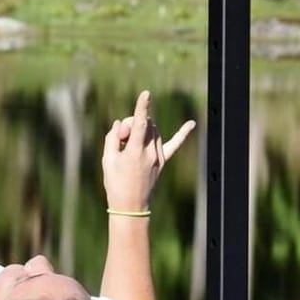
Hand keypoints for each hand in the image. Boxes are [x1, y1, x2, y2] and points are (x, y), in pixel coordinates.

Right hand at [101, 90, 194, 211]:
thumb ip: (112, 138)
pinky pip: (174, 144)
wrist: (130, 206)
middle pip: (144, 125)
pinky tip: (192, 123)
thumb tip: (119, 124)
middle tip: (120, 138)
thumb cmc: (115, 183)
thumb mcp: (107, 160)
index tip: (146, 93)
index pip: (139, 124)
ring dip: (143, 129)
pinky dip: (183, 133)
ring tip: (128, 144)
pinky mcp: (162, 162)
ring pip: (154, 131)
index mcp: (134, 152)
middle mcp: (150, 152)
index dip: (141, 107)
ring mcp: (158, 157)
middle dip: (132, 124)